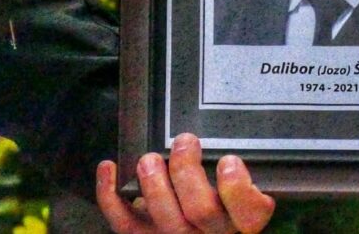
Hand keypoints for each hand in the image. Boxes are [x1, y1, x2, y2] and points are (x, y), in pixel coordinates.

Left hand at [96, 133, 275, 233]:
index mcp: (240, 221)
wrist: (191, 229)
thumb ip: (237, 170)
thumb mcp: (238, 187)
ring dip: (154, 184)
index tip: (229, 160)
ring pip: (165, 219)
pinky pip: (125, 225)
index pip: (250, 214)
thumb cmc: (218, 200)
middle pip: (201, 210)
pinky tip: (108, 166)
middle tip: (185, 141)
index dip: (238, 188)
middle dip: (187, 172)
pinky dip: (109, 195)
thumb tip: (221, 134)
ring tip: (150, 158)